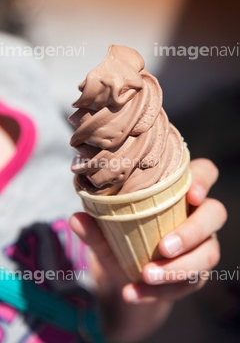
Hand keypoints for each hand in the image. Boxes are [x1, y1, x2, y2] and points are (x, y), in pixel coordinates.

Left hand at [69, 158, 226, 340]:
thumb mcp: (107, 236)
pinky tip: (132, 293)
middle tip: (164, 246)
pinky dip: (159, 292)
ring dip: (179, 268)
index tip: (191, 194)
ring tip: (146, 275)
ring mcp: (201, 245)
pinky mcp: (197, 273)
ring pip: (210, 253)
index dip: (204, 180)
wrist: (127, 278)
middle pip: (216, 213)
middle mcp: (197, 217)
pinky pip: (190, 283)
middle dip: (193, 231)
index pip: (205, 174)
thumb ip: (95, 228)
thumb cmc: (123, 242)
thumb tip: (76, 218)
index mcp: (179, 193)